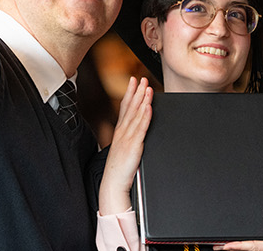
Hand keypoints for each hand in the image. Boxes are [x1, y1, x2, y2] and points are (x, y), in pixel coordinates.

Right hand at [99, 76, 153, 213]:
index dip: (130, 93)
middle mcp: (123, 132)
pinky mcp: (134, 146)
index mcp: (120, 132)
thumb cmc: (120, 169)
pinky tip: (149, 107)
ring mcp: (128, 138)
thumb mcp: (124, 150)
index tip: (134, 81)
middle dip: (137, 92)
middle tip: (142, 78)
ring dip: (142, 100)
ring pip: (136, 115)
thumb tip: (138, 131)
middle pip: (131, 107)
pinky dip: (145, 117)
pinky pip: (141, 129)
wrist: (113, 183)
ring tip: (148, 88)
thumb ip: (131, 138)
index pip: (125, 107)